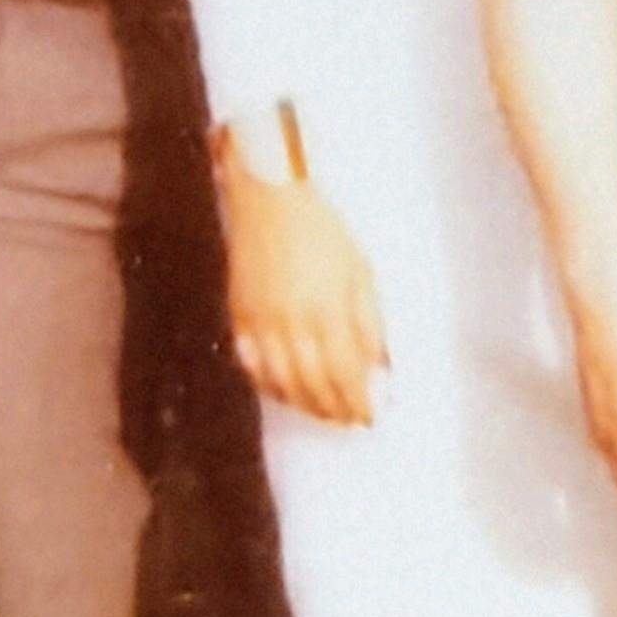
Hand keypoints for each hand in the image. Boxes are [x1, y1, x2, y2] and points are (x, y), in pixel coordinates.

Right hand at [222, 163, 388, 426]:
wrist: (270, 197)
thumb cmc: (321, 229)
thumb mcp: (360, 270)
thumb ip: (369, 322)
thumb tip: (379, 367)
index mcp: (326, 311)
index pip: (344, 375)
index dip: (357, 402)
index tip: (369, 416)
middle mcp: (291, 324)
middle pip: (313, 386)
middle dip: (334, 410)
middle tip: (348, 420)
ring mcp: (260, 323)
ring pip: (281, 383)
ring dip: (304, 405)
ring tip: (323, 412)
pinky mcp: (238, 316)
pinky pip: (250, 365)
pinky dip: (268, 386)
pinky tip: (284, 391)